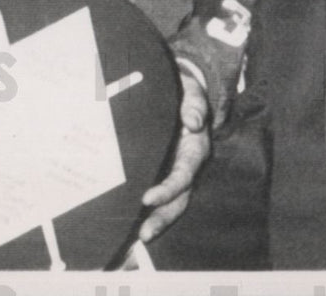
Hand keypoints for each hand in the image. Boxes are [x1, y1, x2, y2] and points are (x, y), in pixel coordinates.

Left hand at [138, 69, 211, 242]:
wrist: (179, 88)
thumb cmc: (183, 90)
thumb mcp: (190, 91)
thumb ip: (193, 104)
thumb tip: (194, 122)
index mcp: (195, 149)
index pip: (183, 175)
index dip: (168, 189)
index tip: (148, 198)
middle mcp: (187, 165)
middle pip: (179, 198)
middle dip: (163, 217)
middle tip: (144, 234)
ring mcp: (175, 170)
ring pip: (170, 202)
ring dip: (156, 220)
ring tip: (138, 238)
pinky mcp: (162, 170)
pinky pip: (158, 194)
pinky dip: (147, 210)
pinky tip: (129, 224)